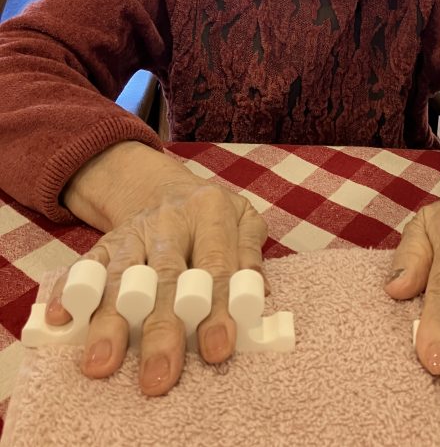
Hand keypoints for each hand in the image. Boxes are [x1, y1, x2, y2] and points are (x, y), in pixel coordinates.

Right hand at [45, 143, 266, 394]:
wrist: (166, 188)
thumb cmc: (213, 219)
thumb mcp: (244, 222)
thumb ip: (251, 257)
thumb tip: (255, 300)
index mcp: (212, 211)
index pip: (217, 265)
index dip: (217, 308)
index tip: (216, 349)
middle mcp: (170, 220)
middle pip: (166, 277)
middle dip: (161, 328)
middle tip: (158, 374)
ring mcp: (134, 231)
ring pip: (122, 276)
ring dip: (111, 321)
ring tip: (103, 361)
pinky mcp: (105, 243)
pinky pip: (86, 266)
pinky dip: (71, 291)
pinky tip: (61, 318)